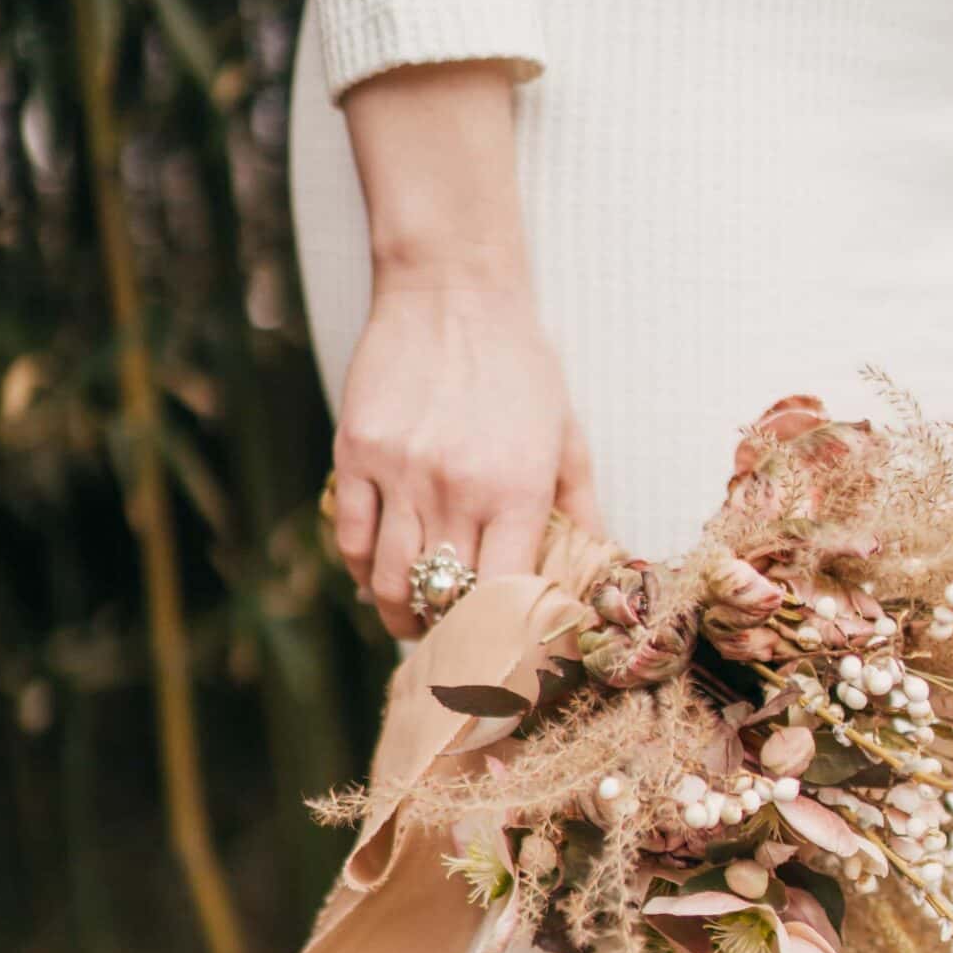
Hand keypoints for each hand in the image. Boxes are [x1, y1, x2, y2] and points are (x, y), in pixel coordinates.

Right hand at [331, 276, 598, 639]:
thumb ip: (581, 511)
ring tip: (415, 625)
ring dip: (401, 617)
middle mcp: (456, 489)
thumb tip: (600, 573)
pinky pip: (351, 539)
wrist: (452, 290)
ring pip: (388, 581)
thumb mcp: (565, 436)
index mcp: (517, 491)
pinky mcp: (355, 452)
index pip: (504, 598)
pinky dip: (363, 573)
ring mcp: (400, 472)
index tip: (502, 663)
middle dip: (450, 640)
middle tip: (456, 654)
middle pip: (443, 599)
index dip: (500, 641)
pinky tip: (379, 580)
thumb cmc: (518, 365)